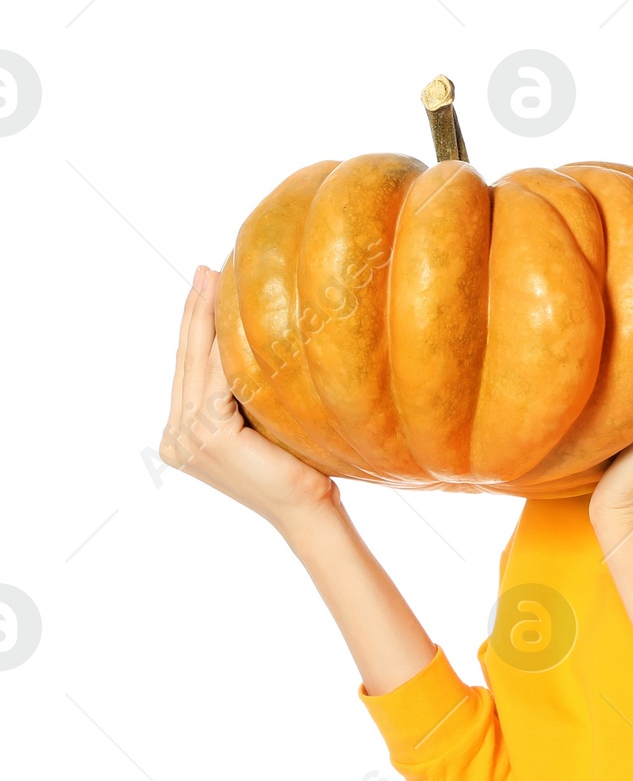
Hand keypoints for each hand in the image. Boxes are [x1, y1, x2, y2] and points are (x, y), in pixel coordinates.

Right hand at [160, 265, 335, 529]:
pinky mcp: (207, 435)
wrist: (308, 511)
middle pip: (187, 360)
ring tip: (212, 278)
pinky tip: (231, 313)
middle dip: (194, 311)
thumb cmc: (302, 471)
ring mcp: (186, 439)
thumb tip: (261, 344)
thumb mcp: (266, 423)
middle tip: (203, 269)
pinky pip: (216, 378)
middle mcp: (176, 437)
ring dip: (203, 317)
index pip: (190, 370)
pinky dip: (221, 343)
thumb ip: (248, 394)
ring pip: (196, 363)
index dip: (194, 326)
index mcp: (184, 435)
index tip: (205, 284)